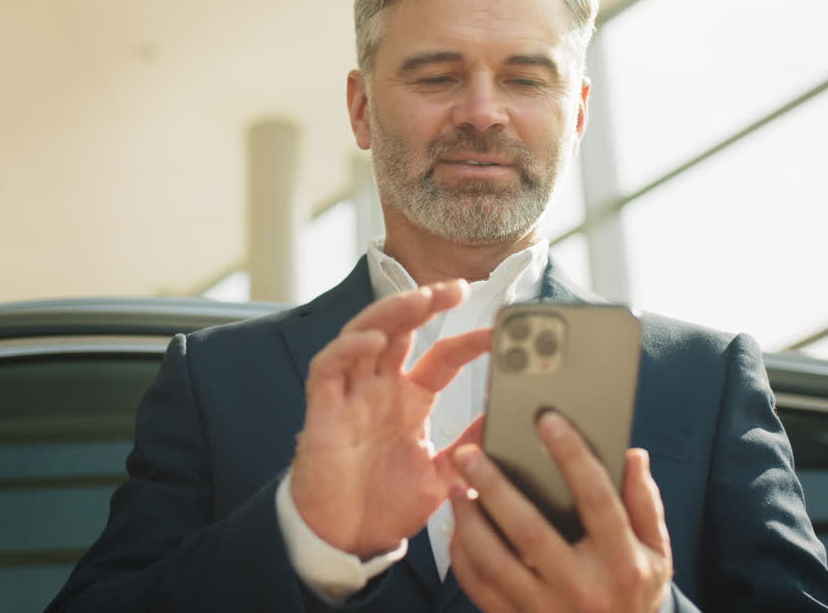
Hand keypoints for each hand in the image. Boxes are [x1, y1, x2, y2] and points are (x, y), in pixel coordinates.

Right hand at [290, 281, 491, 557]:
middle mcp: (381, 388)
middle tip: (455, 289)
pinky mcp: (323, 408)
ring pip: (364, 334)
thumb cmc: (386, 506)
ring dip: (390, 314)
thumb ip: (470, 450)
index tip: (497, 333)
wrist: (346, 539)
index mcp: (410, 400)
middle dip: (424, 304)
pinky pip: (329, 367)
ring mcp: (351, 394)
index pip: (442, 356)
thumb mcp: (441, 478)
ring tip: (418, 301)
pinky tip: (372, 341)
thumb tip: (505, 423)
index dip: (468, 341)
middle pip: (400, 329)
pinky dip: (348, 349)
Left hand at [448, 412, 672, 611]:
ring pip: (496, 562)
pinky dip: (463, 558)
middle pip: (530, 530)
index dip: (572, 456)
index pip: (596, 499)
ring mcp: (548, 610)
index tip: (547, 420)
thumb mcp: (656, 553)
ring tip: (457, 488)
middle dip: (495, 486)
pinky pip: (481, 589)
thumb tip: (633, 455)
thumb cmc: (635, 595)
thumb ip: (645, 504)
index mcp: (622, 562)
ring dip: (470, 522)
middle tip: (469, 453)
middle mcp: (583, 588)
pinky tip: (458, 530)